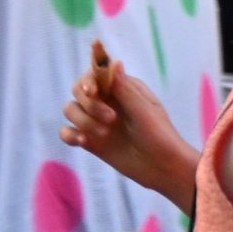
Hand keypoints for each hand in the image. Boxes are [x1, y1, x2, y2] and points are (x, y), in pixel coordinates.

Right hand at [58, 55, 193, 197]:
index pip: (94, 75)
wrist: (165, 169)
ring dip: (83, 121)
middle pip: (78, 91)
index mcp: (120, 89)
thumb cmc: (161, 136)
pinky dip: (70, 135)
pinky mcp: (90, 140)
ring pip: (71, 110)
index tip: (92, 92)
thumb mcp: (145, 111)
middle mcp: (105, 102)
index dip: (88, 81)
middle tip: (110, 119)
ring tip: (104, 134)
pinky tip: (82, 141)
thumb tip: (114, 62)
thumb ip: (125, 89)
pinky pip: (67, 132)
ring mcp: (96, 121)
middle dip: (89, 104)